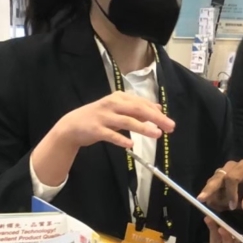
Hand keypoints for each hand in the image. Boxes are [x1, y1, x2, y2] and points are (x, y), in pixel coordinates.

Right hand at [55, 91, 174, 149]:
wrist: (72, 126)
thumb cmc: (100, 117)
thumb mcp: (119, 110)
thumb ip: (137, 110)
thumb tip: (158, 109)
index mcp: (119, 97)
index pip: (142, 103)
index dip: (157, 112)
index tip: (169, 122)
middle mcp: (112, 104)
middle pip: (137, 109)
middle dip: (155, 118)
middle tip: (169, 127)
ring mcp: (103, 117)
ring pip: (126, 121)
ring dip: (143, 128)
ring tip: (157, 134)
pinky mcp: (96, 129)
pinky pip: (110, 135)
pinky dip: (121, 139)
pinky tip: (131, 145)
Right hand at [197, 160, 242, 212]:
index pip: (232, 177)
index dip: (230, 193)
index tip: (233, 207)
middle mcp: (232, 166)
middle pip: (218, 176)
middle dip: (210, 189)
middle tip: (201, 199)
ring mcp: (223, 171)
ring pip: (212, 182)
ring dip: (212, 196)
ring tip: (217, 208)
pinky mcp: (217, 178)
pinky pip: (210, 187)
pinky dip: (211, 198)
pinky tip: (216, 205)